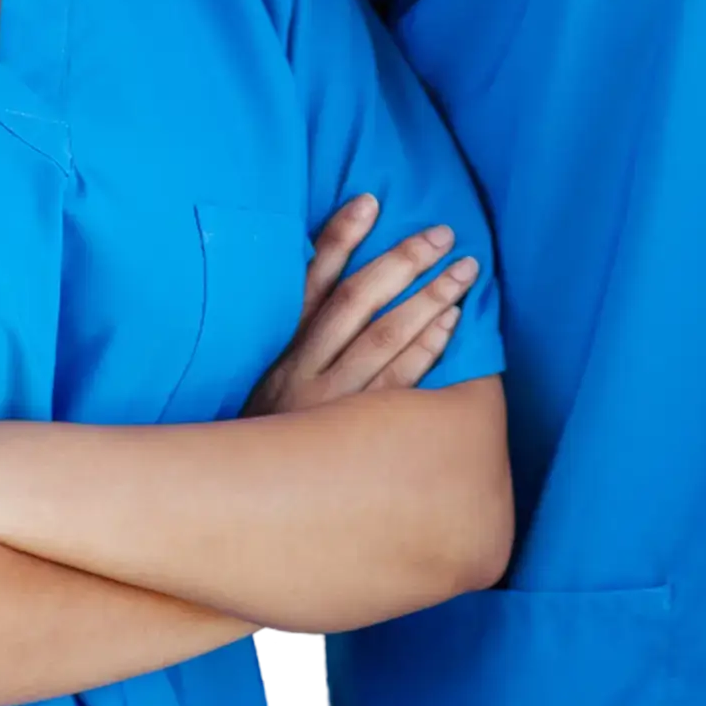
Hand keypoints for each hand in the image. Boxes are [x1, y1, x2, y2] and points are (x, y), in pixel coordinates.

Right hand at [243, 194, 479, 417]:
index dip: (338, 238)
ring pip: (385, 338)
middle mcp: (302, 371)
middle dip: (403, 262)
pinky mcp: (355, 437)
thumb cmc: (265, 433)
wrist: (242, 505)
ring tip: (463, 271)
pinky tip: (452, 322)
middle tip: (443, 234)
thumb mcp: (264, 381)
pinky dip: (427, 349)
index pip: (310, 282)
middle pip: (357, 302)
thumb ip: (294, 332)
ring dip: (429, 299)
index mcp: (277, 350)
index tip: (369, 200)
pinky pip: (400, 385)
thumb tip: (327, 275)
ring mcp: (330, 404)